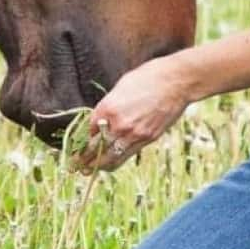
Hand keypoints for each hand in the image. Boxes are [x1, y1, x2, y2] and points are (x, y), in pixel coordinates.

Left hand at [74, 56, 191, 172]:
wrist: (175, 82)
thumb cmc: (147, 78)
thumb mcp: (119, 88)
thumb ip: (108, 106)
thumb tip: (98, 120)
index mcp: (107, 107)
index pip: (87, 131)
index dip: (80, 141)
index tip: (74, 148)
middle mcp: (118, 123)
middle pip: (95, 148)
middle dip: (83, 159)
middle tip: (74, 166)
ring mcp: (134, 133)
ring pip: (111, 157)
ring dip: (97, 165)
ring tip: (87, 170)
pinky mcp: (148, 139)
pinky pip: (127, 155)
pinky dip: (115, 162)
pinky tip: (108, 165)